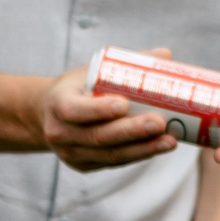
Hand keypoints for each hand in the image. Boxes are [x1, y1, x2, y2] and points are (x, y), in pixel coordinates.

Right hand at [39, 48, 176, 170]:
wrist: (50, 113)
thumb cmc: (79, 87)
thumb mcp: (91, 71)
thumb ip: (125, 63)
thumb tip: (165, 54)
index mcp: (58, 102)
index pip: (75, 110)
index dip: (99, 109)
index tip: (124, 104)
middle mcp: (60, 132)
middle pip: (98, 136)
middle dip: (131, 132)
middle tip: (160, 123)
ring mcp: (70, 153)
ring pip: (109, 155)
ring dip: (142, 149)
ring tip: (169, 140)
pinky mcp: (83, 166)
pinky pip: (113, 162)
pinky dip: (137, 155)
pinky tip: (157, 147)